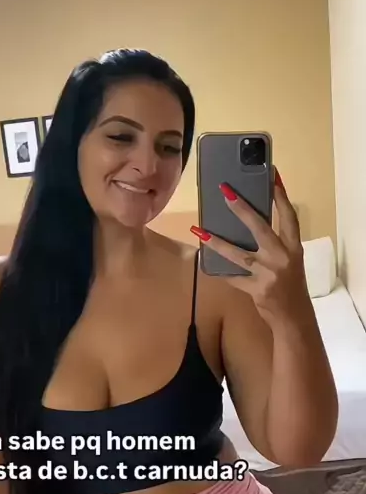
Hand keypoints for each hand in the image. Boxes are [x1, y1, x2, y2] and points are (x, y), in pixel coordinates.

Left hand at [191, 170, 309, 323]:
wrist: (294, 317)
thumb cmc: (290, 285)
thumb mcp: (290, 261)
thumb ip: (275, 244)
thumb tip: (248, 222)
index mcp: (294, 248)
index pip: (290, 217)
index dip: (281, 197)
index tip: (273, 175)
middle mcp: (283, 258)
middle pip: (260, 228)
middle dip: (242, 209)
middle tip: (225, 192)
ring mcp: (270, 274)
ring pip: (239, 254)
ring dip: (217, 242)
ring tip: (199, 230)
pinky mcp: (258, 289)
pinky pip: (233, 277)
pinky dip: (218, 271)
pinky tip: (204, 262)